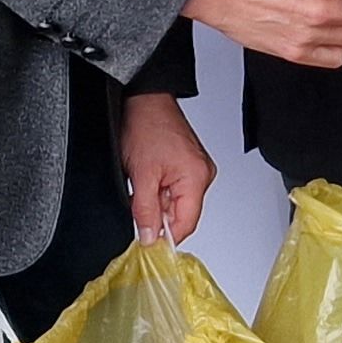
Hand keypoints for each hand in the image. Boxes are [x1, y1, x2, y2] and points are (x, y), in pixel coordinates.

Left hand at [118, 92, 212, 241]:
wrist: (145, 100)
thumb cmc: (146, 126)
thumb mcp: (141, 175)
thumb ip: (145, 211)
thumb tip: (149, 236)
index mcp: (197, 178)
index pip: (186, 223)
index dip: (166, 236)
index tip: (148, 242)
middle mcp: (203, 174)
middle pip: (182, 214)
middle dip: (158, 216)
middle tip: (138, 205)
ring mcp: (197, 169)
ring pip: (177, 202)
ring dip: (157, 201)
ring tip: (142, 183)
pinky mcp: (188, 164)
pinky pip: (176, 189)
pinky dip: (160, 190)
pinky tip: (148, 178)